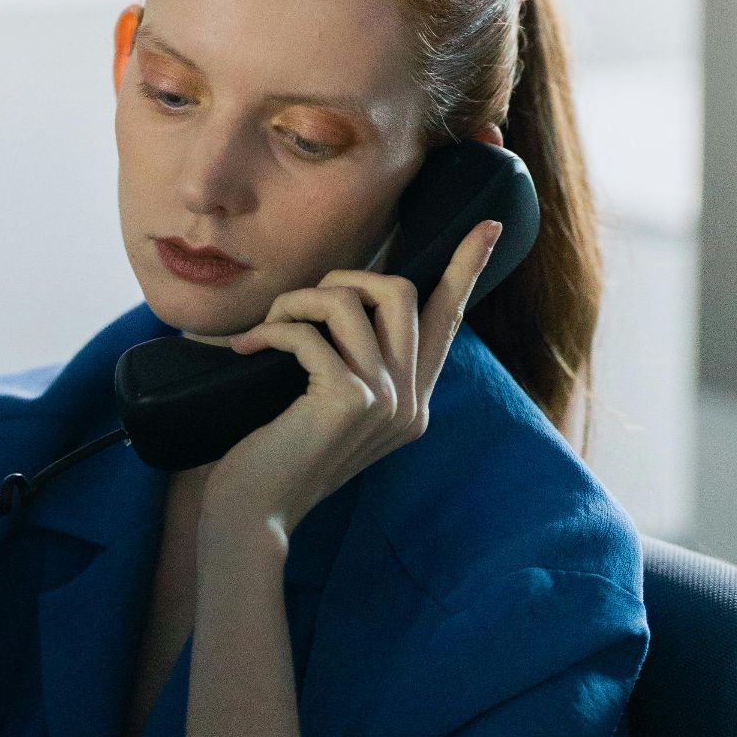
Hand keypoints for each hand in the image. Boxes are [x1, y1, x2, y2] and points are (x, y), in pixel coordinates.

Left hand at [200, 219, 503, 541]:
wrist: (254, 512)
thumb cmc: (279, 454)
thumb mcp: (330, 405)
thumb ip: (355, 362)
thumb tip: (348, 295)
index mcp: (413, 402)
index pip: (449, 320)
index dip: (468, 267)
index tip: (490, 224)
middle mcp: (410, 402)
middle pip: (400, 291)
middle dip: (342, 279)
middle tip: (296, 306)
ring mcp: (386, 402)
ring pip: (350, 303)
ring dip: (296, 302)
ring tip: (264, 329)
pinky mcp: (350, 401)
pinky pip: (309, 333)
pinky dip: (272, 330)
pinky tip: (246, 349)